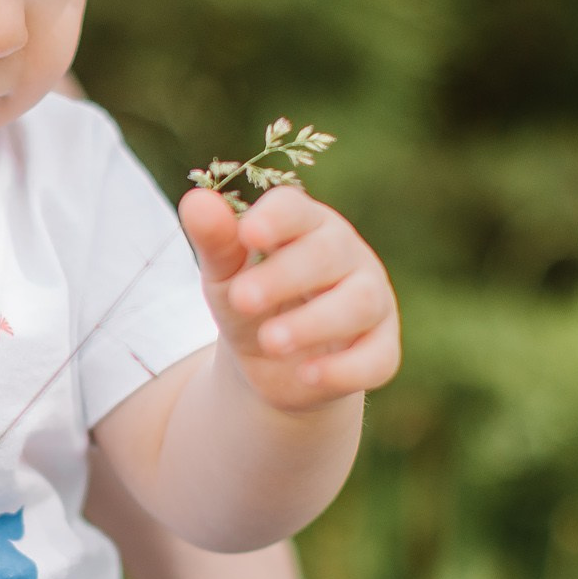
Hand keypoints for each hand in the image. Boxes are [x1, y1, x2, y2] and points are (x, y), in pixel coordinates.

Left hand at [181, 184, 400, 412]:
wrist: (271, 365)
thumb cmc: (251, 303)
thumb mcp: (225, 276)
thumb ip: (215, 243)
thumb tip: (196, 203)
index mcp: (306, 225)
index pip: (296, 209)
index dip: (276, 219)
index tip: (249, 235)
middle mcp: (347, 256)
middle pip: (329, 253)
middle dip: (285, 276)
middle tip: (242, 299)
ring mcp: (372, 301)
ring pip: (360, 302)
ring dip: (314, 322)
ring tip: (270, 340)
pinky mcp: (381, 349)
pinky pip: (376, 358)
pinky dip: (344, 369)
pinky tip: (307, 375)